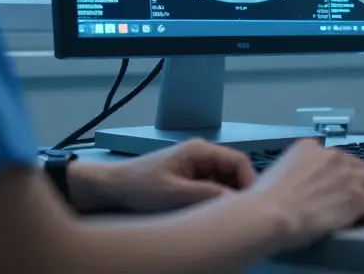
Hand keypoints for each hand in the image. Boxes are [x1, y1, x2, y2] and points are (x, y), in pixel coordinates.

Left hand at [69, 138, 255, 212]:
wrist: (113, 187)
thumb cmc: (141, 187)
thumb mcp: (174, 193)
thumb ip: (207, 194)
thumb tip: (236, 200)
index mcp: (200, 150)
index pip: (239, 161)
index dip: (249, 181)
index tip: (250, 204)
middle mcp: (202, 153)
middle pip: (234, 169)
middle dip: (240, 189)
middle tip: (240, 212)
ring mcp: (196, 164)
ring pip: (225, 178)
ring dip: (227, 194)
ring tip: (226, 213)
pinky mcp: (190, 176)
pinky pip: (212, 184)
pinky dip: (216, 196)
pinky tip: (211, 211)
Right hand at [253, 139, 363, 250]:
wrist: (271, 214)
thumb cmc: (263, 199)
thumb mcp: (272, 171)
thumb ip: (286, 169)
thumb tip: (283, 177)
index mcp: (309, 147)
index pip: (334, 157)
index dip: (336, 174)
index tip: (330, 189)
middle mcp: (333, 155)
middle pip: (357, 166)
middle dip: (355, 182)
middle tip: (345, 200)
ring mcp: (348, 175)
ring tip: (359, 211)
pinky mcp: (358, 196)